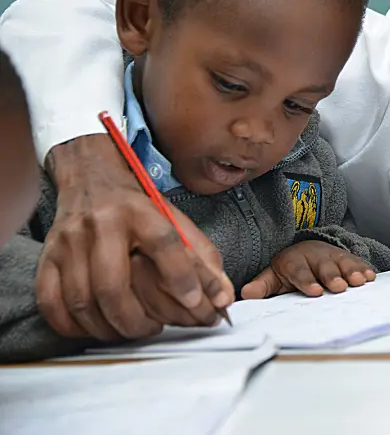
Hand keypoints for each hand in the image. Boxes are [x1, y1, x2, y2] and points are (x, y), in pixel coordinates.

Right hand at [37, 135, 234, 340]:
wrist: (91, 178)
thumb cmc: (137, 206)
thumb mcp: (176, 221)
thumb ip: (204, 259)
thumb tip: (223, 299)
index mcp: (139, 211)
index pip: (164, 245)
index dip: (182, 279)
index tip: (196, 303)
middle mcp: (101, 225)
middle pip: (112, 285)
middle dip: (136, 321)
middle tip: (155, 329)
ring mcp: (69, 243)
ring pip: (82, 301)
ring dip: (109, 328)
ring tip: (132, 330)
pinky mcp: (47, 257)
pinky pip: (52, 303)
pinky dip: (74, 325)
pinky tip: (98, 327)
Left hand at [241, 240, 375, 298]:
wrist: (308, 249)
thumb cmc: (291, 269)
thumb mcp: (274, 276)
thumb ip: (262, 286)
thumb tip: (246, 294)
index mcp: (294, 262)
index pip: (300, 272)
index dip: (307, 282)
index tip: (314, 292)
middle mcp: (316, 257)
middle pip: (324, 268)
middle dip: (332, 277)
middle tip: (339, 287)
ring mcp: (333, 257)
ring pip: (343, 264)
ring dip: (352, 272)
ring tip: (359, 281)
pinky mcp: (348, 259)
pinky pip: (357, 263)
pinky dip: (364, 269)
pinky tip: (371, 276)